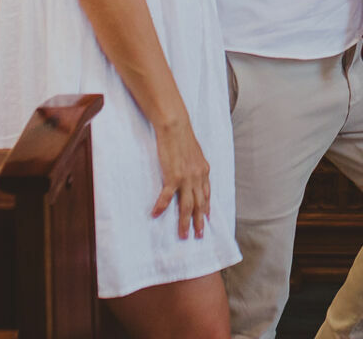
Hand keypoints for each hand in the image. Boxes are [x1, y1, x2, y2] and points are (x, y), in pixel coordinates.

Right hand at [150, 114, 211, 239]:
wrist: (175, 126)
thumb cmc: (183, 136)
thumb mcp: (194, 153)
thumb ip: (195, 165)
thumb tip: (194, 172)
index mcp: (203, 170)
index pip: (206, 194)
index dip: (206, 207)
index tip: (206, 218)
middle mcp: (198, 177)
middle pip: (200, 204)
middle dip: (199, 221)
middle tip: (199, 235)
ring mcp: (186, 178)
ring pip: (187, 206)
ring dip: (185, 222)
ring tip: (183, 234)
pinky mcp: (173, 176)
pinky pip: (167, 197)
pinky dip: (162, 207)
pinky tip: (155, 214)